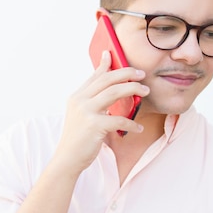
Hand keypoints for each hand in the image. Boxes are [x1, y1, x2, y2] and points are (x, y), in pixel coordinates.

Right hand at [52, 51, 149, 175]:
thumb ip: (93, 102)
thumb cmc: (78, 139)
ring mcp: (86, 112)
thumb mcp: (82, 116)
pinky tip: (138, 128)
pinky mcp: (93, 126)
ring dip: (132, 89)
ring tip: (145, 92)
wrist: (67, 159)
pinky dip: (131, 123)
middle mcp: (80, 101)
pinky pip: (118, 119)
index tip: (111, 53)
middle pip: (107, 80)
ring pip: (113, 92)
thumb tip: (110, 91)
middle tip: (141, 74)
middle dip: (126, 74)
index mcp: (77, 97)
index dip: (104, 64)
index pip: (94, 76)